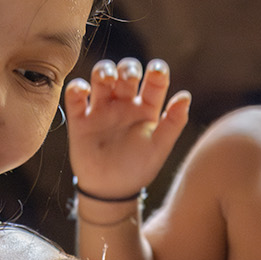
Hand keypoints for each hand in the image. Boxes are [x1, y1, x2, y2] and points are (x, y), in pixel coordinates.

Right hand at [63, 57, 191, 199]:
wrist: (111, 191)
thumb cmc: (138, 169)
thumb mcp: (159, 147)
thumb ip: (173, 122)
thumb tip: (185, 96)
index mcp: (146, 110)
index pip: (153, 82)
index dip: (156, 70)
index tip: (157, 70)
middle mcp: (124, 105)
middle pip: (125, 73)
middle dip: (128, 68)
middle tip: (130, 78)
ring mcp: (102, 110)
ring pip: (100, 78)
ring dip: (103, 71)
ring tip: (108, 79)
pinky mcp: (80, 119)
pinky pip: (74, 96)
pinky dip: (76, 87)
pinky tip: (84, 91)